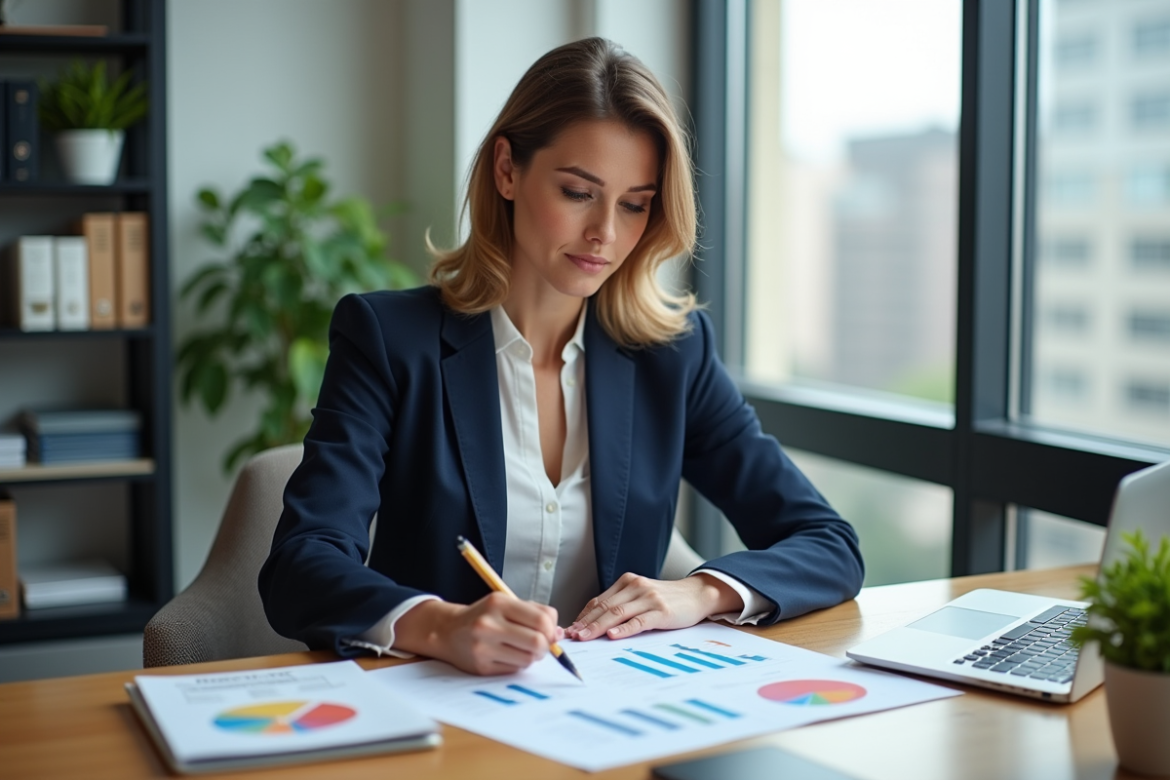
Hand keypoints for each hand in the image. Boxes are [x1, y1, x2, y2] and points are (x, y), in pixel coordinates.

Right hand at [394, 593, 561, 675]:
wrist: (448, 631)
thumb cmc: (484, 616)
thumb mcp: (506, 604)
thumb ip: (535, 614)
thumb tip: (559, 634)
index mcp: (499, 603)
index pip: (541, 619)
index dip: (551, 629)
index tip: (548, 631)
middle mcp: (489, 624)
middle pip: (537, 642)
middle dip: (545, 647)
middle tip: (541, 646)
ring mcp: (483, 647)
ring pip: (528, 659)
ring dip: (532, 657)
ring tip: (523, 649)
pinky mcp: (482, 667)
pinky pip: (514, 670)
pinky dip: (518, 664)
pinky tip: (509, 656)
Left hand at [565, 572, 743, 640]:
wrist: (698, 594)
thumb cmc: (667, 599)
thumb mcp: (641, 596)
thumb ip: (621, 605)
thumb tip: (594, 624)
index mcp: (627, 582)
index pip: (599, 601)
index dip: (582, 616)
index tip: (570, 629)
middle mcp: (636, 586)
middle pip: (604, 607)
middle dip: (585, 623)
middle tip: (571, 636)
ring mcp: (649, 598)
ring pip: (617, 613)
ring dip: (598, 627)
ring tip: (585, 638)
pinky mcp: (661, 611)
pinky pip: (639, 621)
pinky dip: (624, 628)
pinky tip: (613, 635)